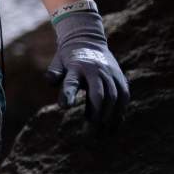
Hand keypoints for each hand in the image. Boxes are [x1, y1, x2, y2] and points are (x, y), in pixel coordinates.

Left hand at [45, 7, 129, 132]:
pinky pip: (124, 96)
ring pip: (114, 97)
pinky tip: (115, 126)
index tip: (65, 107)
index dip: (68, 94)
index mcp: (76, 67)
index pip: (71, 82)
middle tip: (91, 131)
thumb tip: (50, 80)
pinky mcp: (120, 77)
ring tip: (104, 133)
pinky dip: (121, 111)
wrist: (88, 39)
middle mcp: (95, 70)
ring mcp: (110, 73)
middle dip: (96, 113)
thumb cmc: (68, 58)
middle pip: (99, 94)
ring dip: (110, 116)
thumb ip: (54, 72)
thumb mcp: (57, 62)